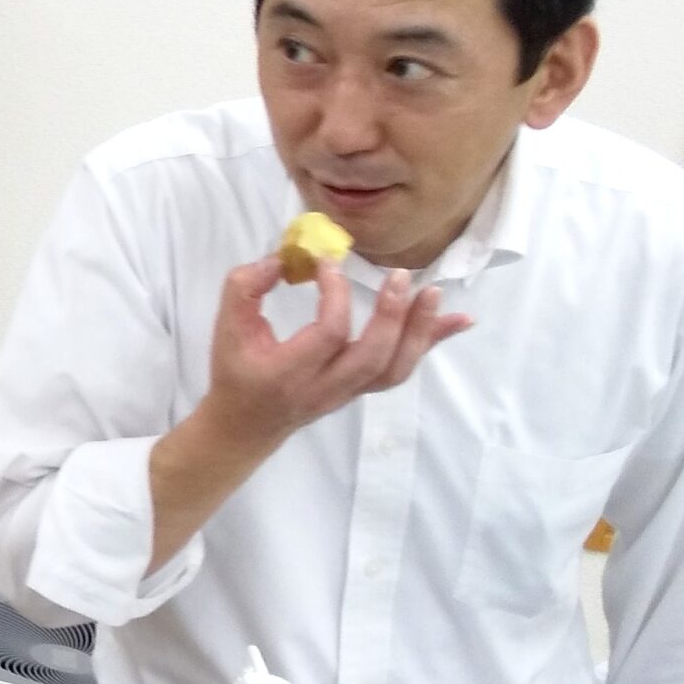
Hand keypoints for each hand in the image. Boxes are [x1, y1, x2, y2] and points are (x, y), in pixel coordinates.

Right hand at [199, 257, 472, 449]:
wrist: (247, 425)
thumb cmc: (236, 371)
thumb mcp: (225, 328)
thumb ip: (245, 287)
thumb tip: (283, 258)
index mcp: (289, 373)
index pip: (327, 334)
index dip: (335, 295)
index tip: (329, 263)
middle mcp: (324, 388)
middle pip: (372, 357)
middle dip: (392, 315)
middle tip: (400, 276)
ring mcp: (347, 393)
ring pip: (393, 369)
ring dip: (420, 331)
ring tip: (434, 294)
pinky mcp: (360, 389)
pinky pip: (400, 370)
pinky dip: (430, 344)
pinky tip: (458, 320)